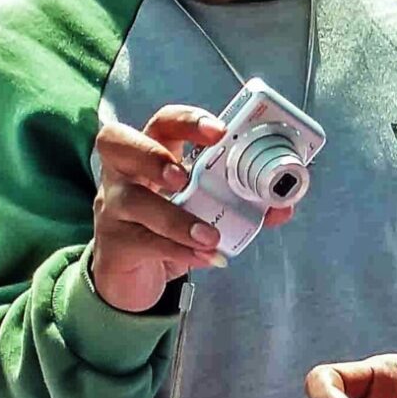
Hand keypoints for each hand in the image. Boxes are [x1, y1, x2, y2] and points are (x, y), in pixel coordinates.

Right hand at [88, 106, 291, 314]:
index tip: (220, 131)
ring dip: (175, 217)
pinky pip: (144, 242)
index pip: (162, 123)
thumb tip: (283, 205)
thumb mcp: (202, 210)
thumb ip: (241, 204)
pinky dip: (178, 251)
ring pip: (133, 201)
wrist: (132, 276)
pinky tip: (205, 258)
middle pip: (119, 143)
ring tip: (210, 235)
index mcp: (151, 152)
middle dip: (153, 156)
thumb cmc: (166, 229)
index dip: (187, 121)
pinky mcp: (114, 244)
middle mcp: (124, 172)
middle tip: (184, 177)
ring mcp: (113, 207)